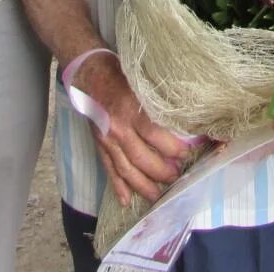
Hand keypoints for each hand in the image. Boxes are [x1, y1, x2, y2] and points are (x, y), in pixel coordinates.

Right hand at [74, 54, 189, 205]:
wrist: (88, 73)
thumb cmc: (119, 73)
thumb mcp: (140, 81)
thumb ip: (156, 101)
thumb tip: (181, 117)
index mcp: (129, 109)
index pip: (154, 134)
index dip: (171, 147)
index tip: (185, 153)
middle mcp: (117, 128)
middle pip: (141, 157)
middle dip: (160, 171)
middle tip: (176, 176)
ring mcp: (106, 139)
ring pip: (125, 169)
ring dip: (142, 185)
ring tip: (157, 196)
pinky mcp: (99, 144)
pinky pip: (108, 168)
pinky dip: (117, 185)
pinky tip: (125, 200)